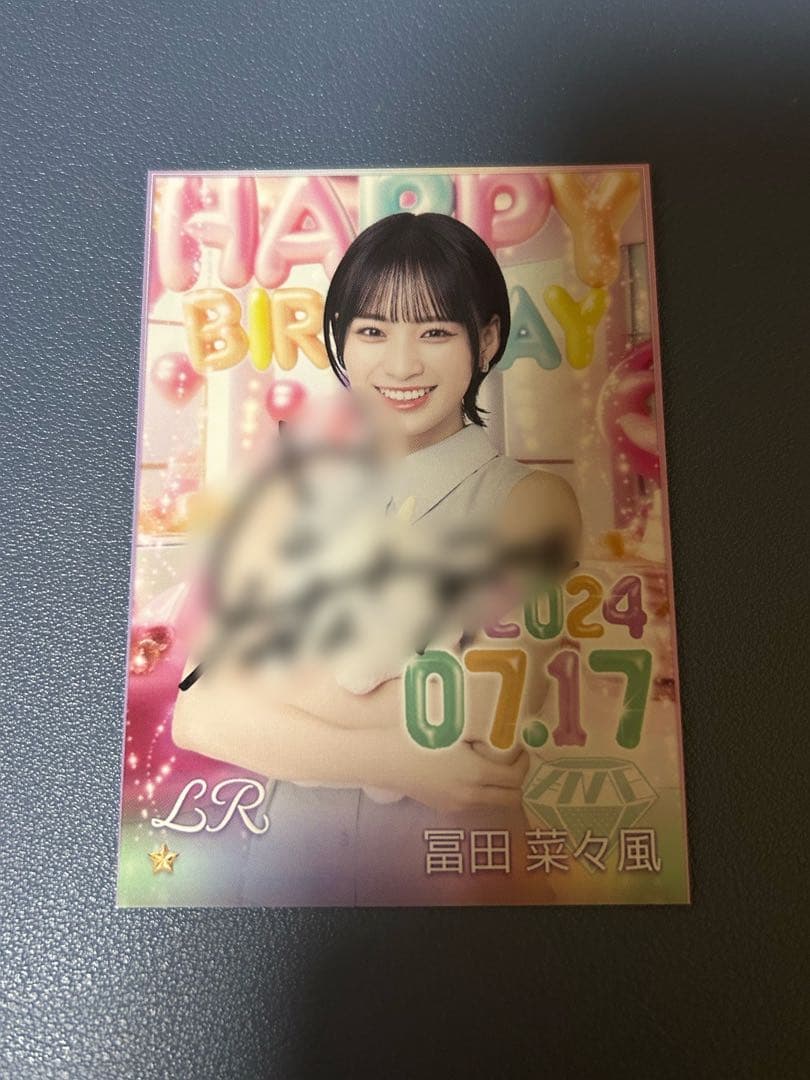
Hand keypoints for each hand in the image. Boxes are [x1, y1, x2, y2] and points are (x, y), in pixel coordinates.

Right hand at [387, 732, 529, 813]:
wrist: (385, 759)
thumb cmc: (417, 736)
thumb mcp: (452, 729)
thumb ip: (480, 728)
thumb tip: (505, 720)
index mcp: (476, 773)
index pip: (516, 776)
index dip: (524, 761)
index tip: (520, 747)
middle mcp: (470, 794)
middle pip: (512, 797)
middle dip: (517, 778)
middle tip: (512, 758)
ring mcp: (457, 804)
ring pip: (495, 802)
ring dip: (500, 786)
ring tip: (492, 764)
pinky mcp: (445, 807)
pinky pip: (475, 804)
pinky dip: (483, 791)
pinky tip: (471, 772)